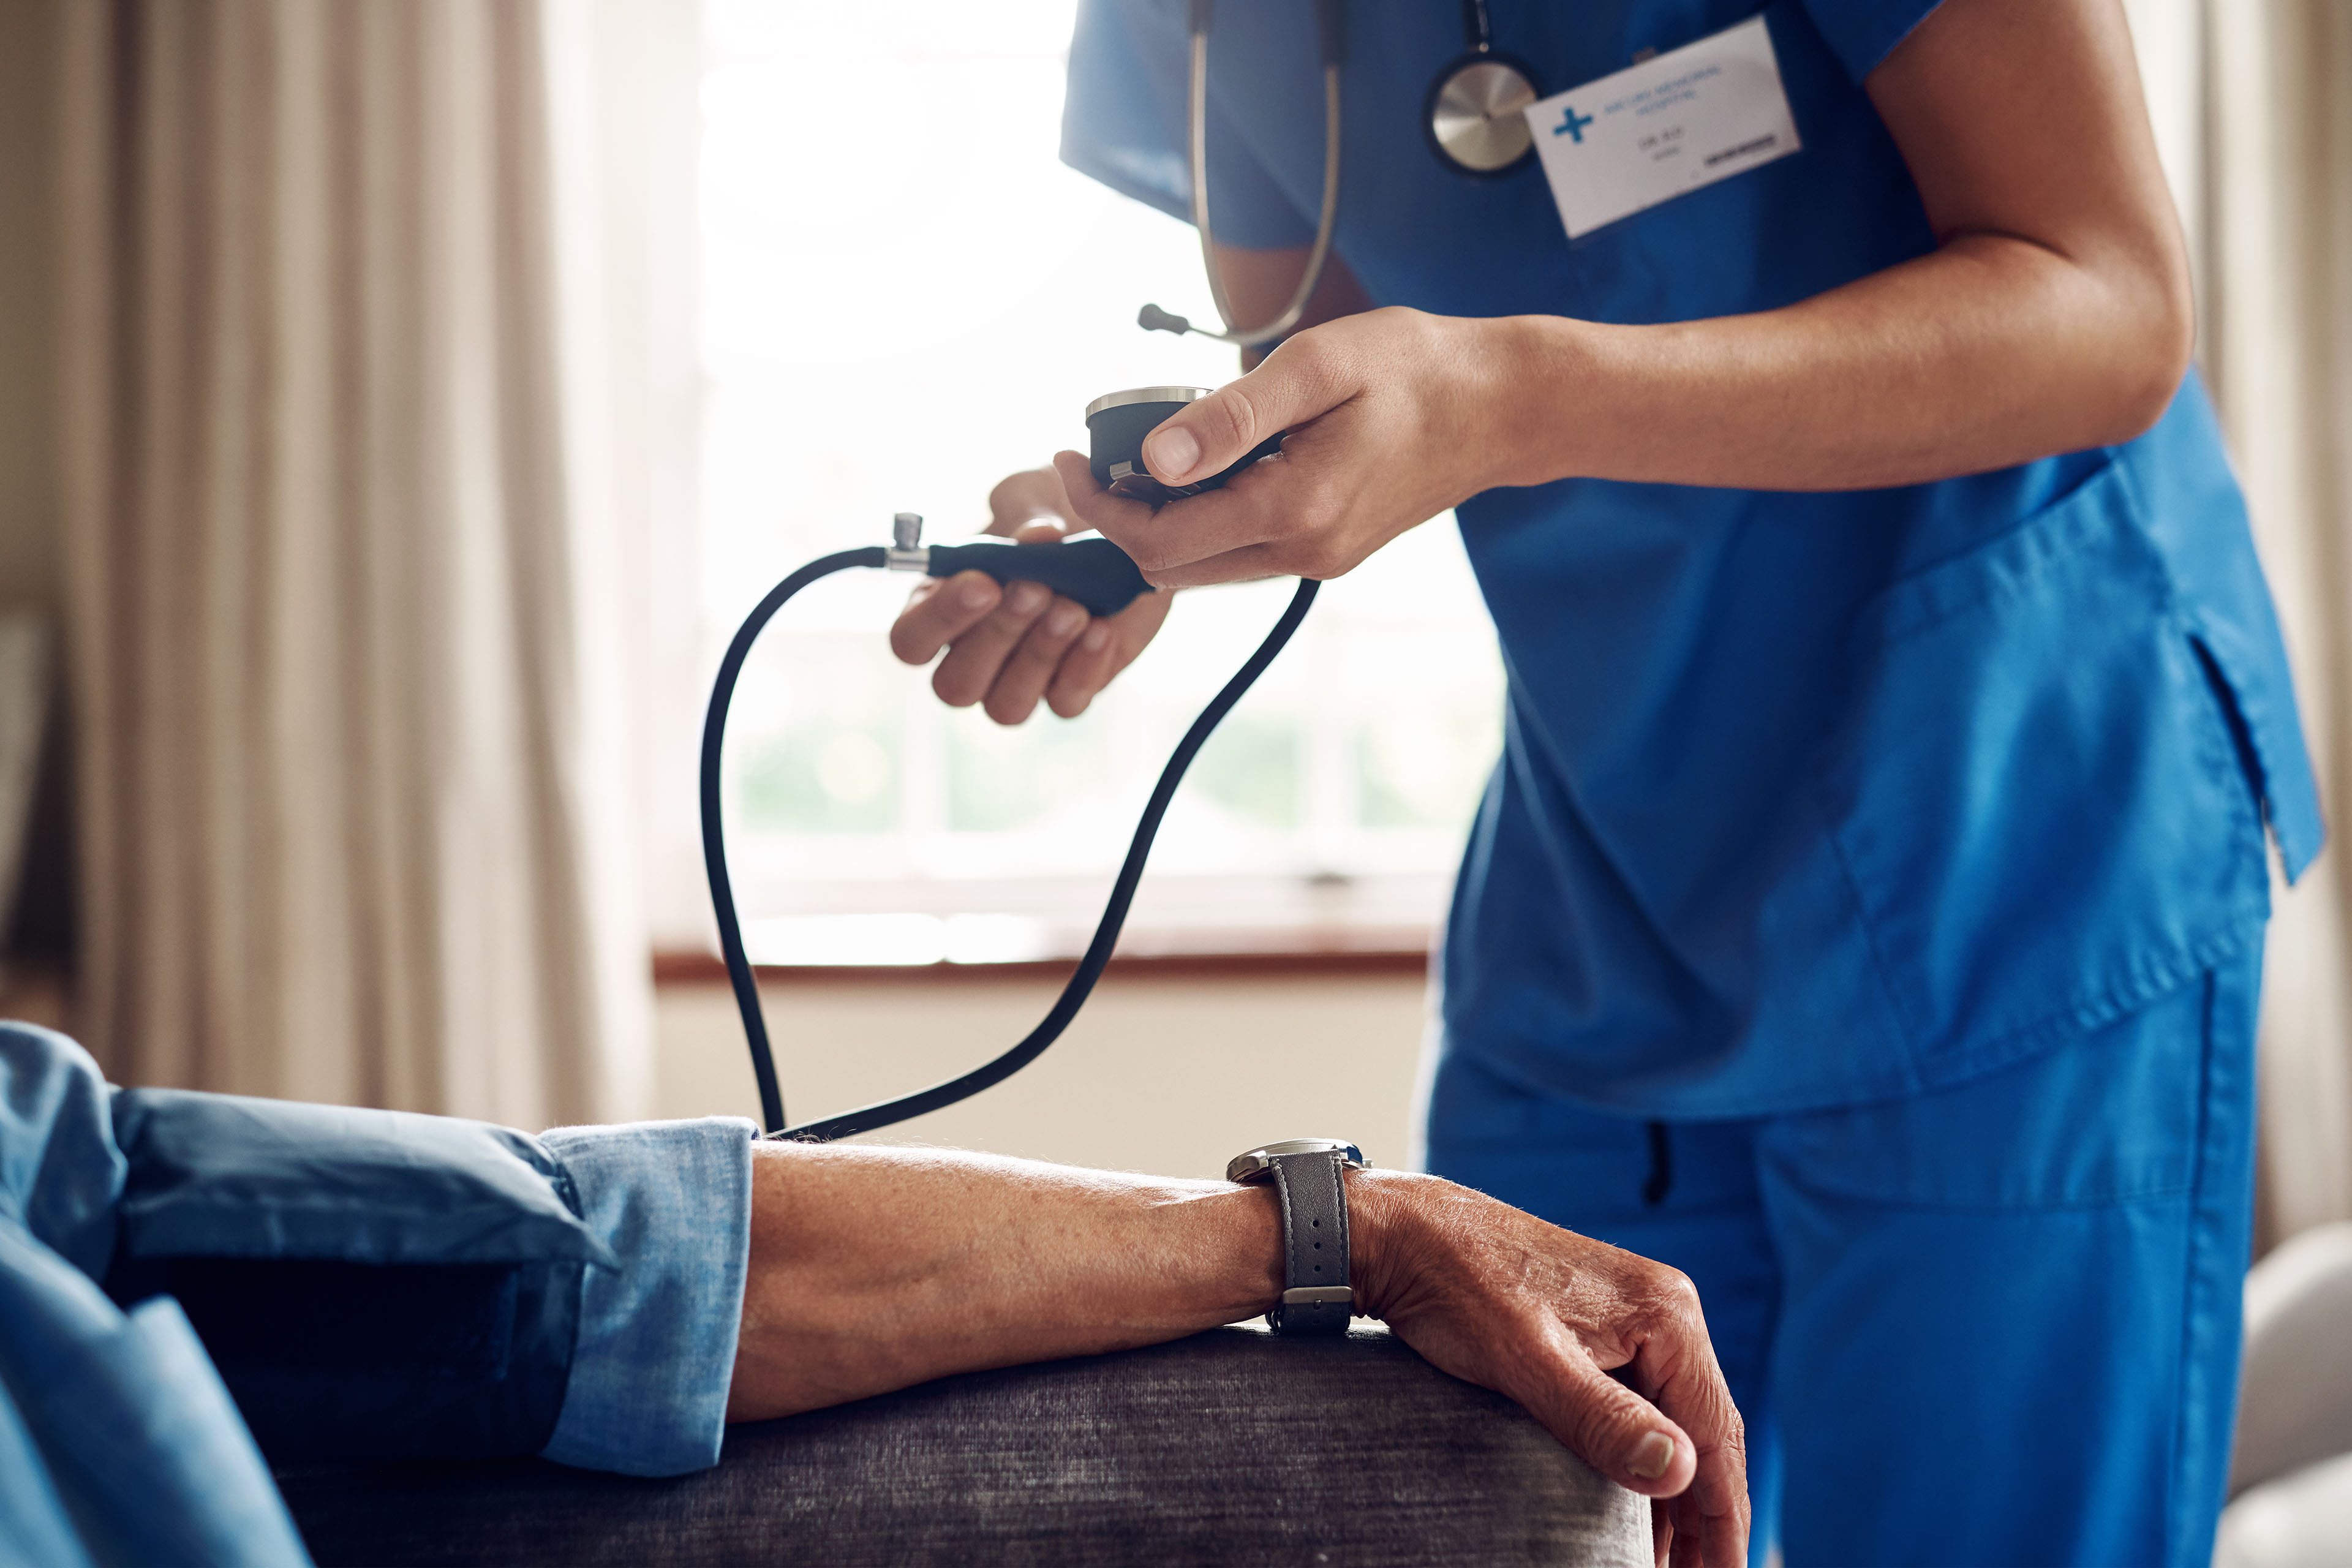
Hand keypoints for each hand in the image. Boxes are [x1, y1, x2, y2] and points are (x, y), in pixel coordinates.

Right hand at [889, 466, 1172, 722]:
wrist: (1114, 542)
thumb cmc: (1052, 519)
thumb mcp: (1033, 501)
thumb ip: (1024, 517)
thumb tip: (1037, 538)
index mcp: (938, 611)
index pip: (911, 640)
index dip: (940, 619)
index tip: (983, 582)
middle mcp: (969, 659)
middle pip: (956, 685)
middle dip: (997, 636)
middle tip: (1036, 588)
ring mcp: (1017, 685)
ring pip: (1007, 706)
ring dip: (1039, 655)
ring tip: (1073, 609)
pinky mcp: (1067, 693)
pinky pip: (1065, 705)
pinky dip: (1083, 669)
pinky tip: (1102, 629)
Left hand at [1048, 307, 1517, 589]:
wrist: (1502, 405)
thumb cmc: (1418, 368)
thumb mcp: (1318, 365)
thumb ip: (1232, 415)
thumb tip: (1154, 458)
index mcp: (1296, 509)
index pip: (1161, 540)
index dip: (1101, 506)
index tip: (1068, 458)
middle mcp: (1306, 550)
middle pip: (1174, 568)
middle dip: (1121, 521)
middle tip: (1090, 462)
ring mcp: (1320, 558)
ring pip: (1206, 568)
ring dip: (1162, 526)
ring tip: (1136, 465)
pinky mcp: (1331, 550)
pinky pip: (1245, 554)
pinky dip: (1205, 524)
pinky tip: (1200, 474)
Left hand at [1351, 1171, 1748, 1567]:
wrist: (1403, 1232)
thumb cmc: (1458, 1285)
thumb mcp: (1527, 1361)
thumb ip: (1602, 1419)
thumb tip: (1679, 1470)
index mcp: (1664, 1315)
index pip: (1716, 1435)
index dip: (1723, 1518)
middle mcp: (1661, 1312)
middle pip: (1703, 1434)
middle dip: (1703, 1518)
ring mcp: (1630, 1319)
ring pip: (1670, 1424)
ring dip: (1672, 1496)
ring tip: (1667, 1564)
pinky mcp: (1597, 1329)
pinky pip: (1637, 1406)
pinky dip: (1638, 1460)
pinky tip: (1630, 1506)